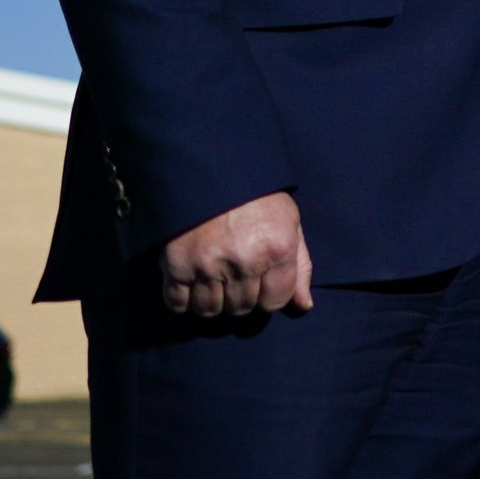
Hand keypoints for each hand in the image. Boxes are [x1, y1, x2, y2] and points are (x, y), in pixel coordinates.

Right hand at [160, 191, 313, 318]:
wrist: (212, 168)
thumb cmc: (257, 196)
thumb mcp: (289, 221)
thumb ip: (299, 265)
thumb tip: (303, 306)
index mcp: (277, 248)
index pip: (275, 301)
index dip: (269, 296)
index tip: (262, 282)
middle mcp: (244, 260)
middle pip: (242, 308)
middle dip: (241, 297)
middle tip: (235, 276)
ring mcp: (208, 264)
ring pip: (210, 310)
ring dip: (213, 301)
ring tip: (214, 279)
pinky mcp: (176, 264)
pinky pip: (177, 304)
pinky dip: (183, 300)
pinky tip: (191, 283)